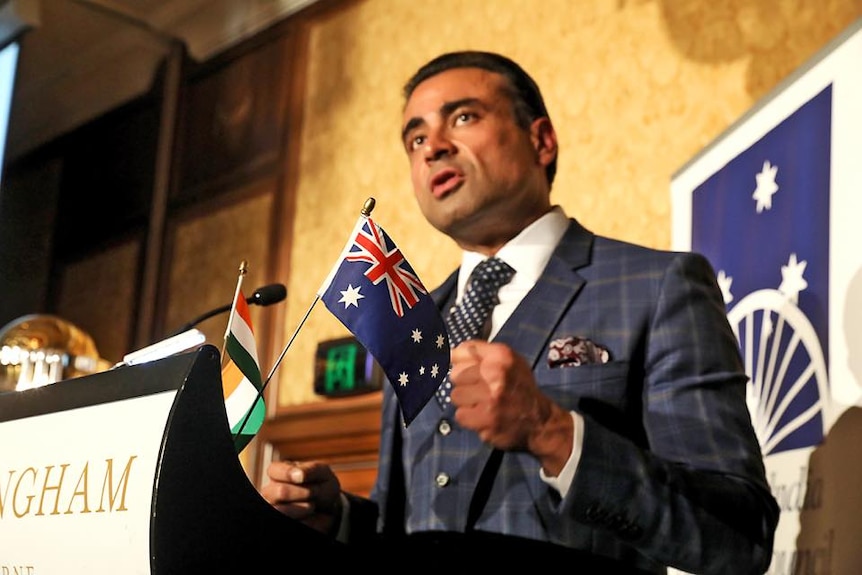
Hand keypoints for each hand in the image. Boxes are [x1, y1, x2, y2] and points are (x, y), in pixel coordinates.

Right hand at [260, 460, 342, 535]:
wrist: (329, 507)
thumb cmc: (321, 485)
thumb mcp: (321, 473)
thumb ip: (310, 470)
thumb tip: (298, 475)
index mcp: (277, 473)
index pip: (274, 470)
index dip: (288, 474)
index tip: (302, 478)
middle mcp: (270, 491)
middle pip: (281, 492)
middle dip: (305, 492)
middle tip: (315, 492)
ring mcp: (273, 507)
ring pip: (282, 510)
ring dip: (304, 509)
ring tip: (313, 506)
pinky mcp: (281, 520)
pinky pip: (296, 523)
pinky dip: (309, 521)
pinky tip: (315, 516)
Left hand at [448, 340, 572, 474]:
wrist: (540, 421)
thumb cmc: (519, 388)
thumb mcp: (509, 362)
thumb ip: (480, 353)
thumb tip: (449, 353)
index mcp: (501, 356)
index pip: (464, 350)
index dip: (460, 361)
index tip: (466, 370)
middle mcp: (496, 373)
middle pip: (455, 374)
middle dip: (465, 384)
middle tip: (480, 391)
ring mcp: (491, 397)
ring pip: (455, 395)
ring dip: (466, 403)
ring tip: (483, 404)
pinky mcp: (486, 419)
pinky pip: (460, 415)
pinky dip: (469, 418)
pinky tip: (483, 417)